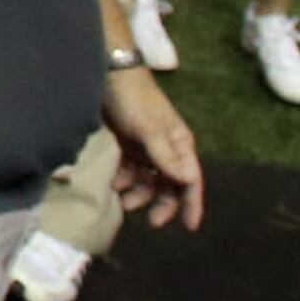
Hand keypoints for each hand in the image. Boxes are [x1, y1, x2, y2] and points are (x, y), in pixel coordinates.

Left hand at [105, 65, 205, 231]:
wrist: (107, 73)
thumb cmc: (134, 100)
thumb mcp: (150, 130)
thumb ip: (167, 156)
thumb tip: (190, 181)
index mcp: (179, 144)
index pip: (191, 180)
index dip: (192, 204)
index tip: (189, 227)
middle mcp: (166, 148)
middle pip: (170, 184)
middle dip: (162, 203)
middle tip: (151, 221)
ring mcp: (146, 146)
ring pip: (148, 179)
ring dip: (139, 193)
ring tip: (123, 200)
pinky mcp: (127, 142)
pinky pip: (130, 169)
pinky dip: (125, 179)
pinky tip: (114, 184)